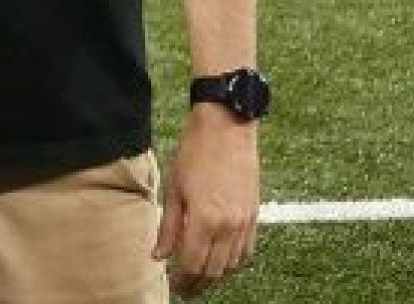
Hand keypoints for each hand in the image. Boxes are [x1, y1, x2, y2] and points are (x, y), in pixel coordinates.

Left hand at [154, 106, 260, 297]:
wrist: (226, 128)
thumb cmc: (195, 153)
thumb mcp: (174, 189)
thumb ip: (169, 227)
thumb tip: (159, 255)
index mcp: (206, 219)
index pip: (194, 264)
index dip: (183, 280)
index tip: (173, 284)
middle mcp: (230, 226)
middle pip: (215, 270)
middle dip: (199, 282)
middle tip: (184, 286)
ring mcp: (245, 221)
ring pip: (233, 264)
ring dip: (217, 274)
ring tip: (199, 274)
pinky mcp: (255, 215)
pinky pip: (247, 250)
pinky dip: (233, 261)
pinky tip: (220, 259)